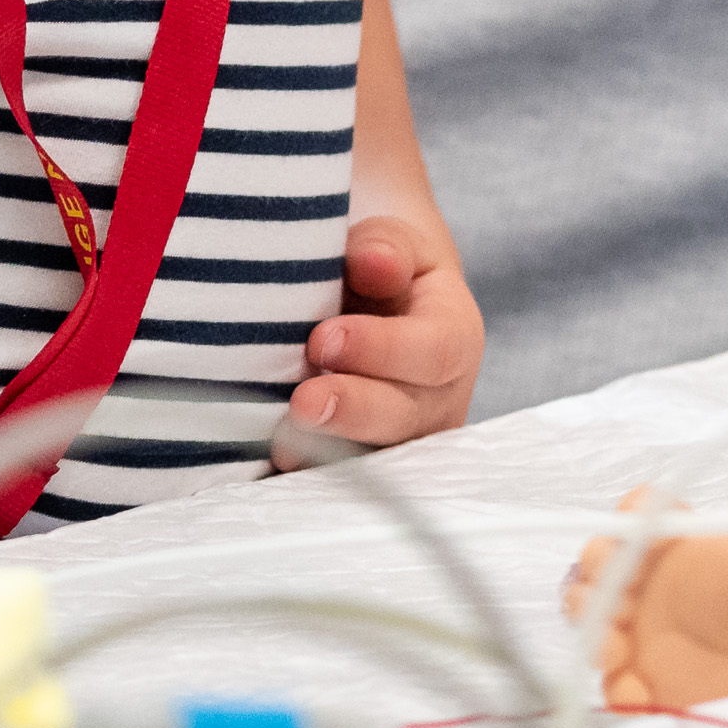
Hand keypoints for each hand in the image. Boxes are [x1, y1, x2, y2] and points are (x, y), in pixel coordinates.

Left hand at [292, 206, 484, 449]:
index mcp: (455, 338)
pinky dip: (305, 473)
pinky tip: (272, 461)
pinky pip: (337, 481)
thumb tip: (373, 263)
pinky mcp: (360, 466)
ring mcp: (399, 443)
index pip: (434, 351)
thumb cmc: (381, 275)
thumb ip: (384, 249)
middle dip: (352, 409)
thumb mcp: (392, 246)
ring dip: (326, 450)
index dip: (382, 349)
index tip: (323, 339)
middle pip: (404, 416)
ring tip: (283, 439)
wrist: (372, 313)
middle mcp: (436, 401)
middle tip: (304, 402)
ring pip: (373, 459)